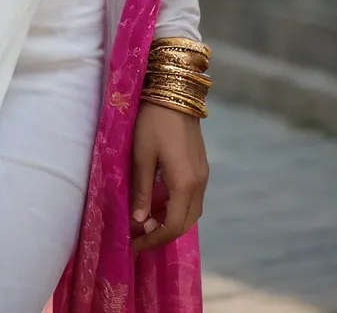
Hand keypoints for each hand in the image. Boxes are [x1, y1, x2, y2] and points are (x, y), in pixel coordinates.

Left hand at [130, 100, 208, 253]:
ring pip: (192, 211)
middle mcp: (199, 183)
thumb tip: (139, 222)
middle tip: (139, 236)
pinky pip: (192, 197)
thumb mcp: (141, 156)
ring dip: (171, 220)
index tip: (134, 244)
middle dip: (163, 233)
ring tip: (147, 221)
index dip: (153, 239)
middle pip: (186, 223)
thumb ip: (142, 191)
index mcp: (185, 184)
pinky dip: (177, 206)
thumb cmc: (153, 122)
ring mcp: (203, 174)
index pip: (173, 226)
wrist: (174, 92)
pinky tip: (159, 202)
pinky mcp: (201, 165)